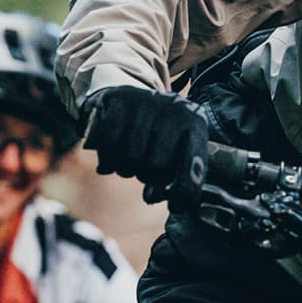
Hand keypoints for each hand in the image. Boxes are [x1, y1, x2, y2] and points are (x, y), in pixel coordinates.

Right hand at [81, 87, 208, 204]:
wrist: (130, 97)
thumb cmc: (156, 134)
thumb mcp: (175, 148)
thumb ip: (172, 177)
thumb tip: (154, 197)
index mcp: (195, 124)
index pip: (193, 168)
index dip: (184, 193)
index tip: (174, 205)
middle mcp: (173, 109)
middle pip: (155, 166)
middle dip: (146, 176)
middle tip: (143, 170)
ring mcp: (145, 102)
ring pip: (129, 158)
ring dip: (124, 169)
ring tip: (128, 162)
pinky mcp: (119, 100)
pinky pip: (109, 144)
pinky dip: (106, 158)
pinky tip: (109, 159)